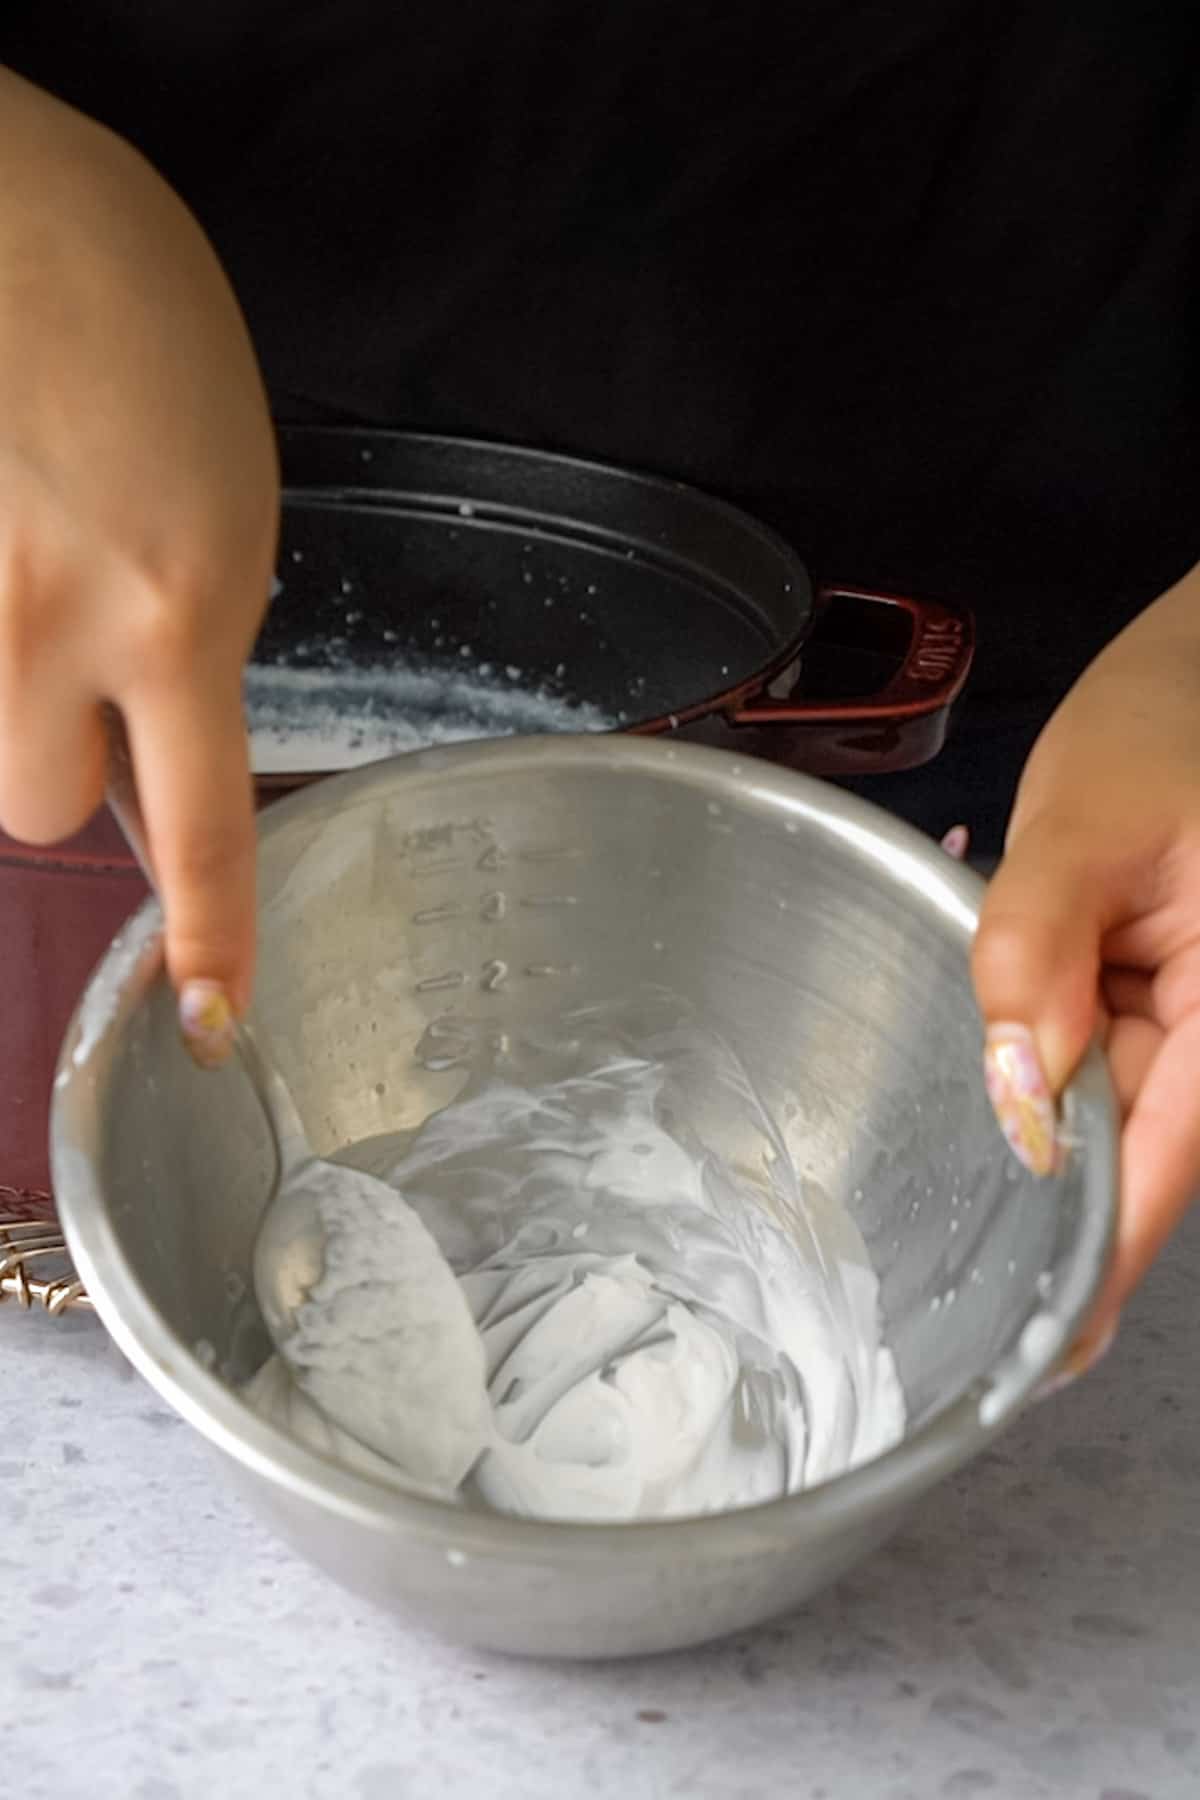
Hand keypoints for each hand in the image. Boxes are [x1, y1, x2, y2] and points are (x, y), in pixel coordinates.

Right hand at [0, 70, 277, 1060]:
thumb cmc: (124, 305)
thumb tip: (156, 746)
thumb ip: (199, 633)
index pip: (197, 826)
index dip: (204, 934)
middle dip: (60, 756)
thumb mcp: (228, 489)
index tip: (207, 1015)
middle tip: (69, 644)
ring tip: (14, 567)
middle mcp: (43, 630)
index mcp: (177, 606)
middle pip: (38, 809)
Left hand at [971, 560, 1199, 1371]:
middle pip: (1135, 1148)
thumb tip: (1015, 1092)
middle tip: (957, 1297)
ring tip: (955, 1199)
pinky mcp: (1153, 986)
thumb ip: (1037, 948)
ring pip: (1109, 1105)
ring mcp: (1191, 1009)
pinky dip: (1045, 1068)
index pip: (1163, 1163)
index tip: (1049, 1355)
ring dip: (1042, 1130)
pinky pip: (1099, 1052)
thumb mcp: (1086, 822)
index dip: (1103, 1264)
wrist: (1198, 670)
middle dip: (1053, 1210)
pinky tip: (997, 1080)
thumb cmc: (1169, 724)